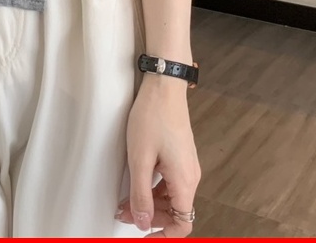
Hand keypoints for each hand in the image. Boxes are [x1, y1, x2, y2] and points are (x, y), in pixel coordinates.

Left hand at [116, 77, 200, 236]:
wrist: (164, 87)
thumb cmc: (153, 117)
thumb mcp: (140, 158)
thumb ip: (140, 194)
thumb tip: (143, 223)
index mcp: (185, 181)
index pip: (184, 223)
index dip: (165, 232)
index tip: (143, 231)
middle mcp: (190, 175)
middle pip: (177, 211)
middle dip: (151, 217)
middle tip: (124, 213)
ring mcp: (186, 164)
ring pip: (173, 197)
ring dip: (152, 203)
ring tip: (126, 201)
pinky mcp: (180, 155)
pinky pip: (171, 182)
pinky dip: (155, 188)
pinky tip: (138, 183)